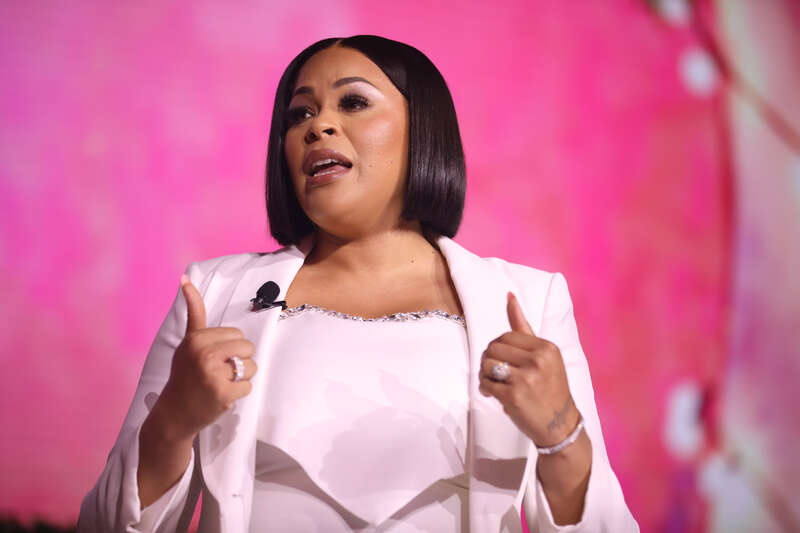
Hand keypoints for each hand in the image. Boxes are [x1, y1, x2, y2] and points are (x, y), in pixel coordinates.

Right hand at [154, 274, 256, 440]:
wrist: (174, 413)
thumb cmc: (185, 373)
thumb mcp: (187, 340)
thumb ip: (194, 310)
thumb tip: (186, 278)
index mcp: (197, 338)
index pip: (237, 334)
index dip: (230, 347)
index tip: (212, 358)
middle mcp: (204, 353)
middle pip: (248, 347)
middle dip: (239, 360)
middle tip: (219, 372)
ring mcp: (213, 374)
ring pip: (251, 367)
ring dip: (241, 377)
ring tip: (220, 383)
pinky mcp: (222, 393)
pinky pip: (248, 386)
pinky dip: (239, 393)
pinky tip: (221, 396)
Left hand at [478, 291, 580, 446]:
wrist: (560, 424)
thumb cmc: (549, 388)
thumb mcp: (544, 356)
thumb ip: (524, 327)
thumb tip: (509, 295)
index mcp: (546, 347)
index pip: (506, 336)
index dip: (498, 348)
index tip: (503, 361)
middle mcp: (538, 360)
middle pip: (493, 348)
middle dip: (489, 360)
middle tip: (496, 373)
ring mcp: (526, 378)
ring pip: (487, 364)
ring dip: (485, 375)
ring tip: (494, 383)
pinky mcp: (514, 395)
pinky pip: (486, 383)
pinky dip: (485, 389)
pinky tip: (493, 394)